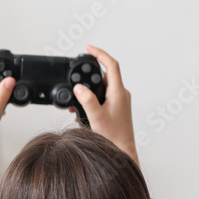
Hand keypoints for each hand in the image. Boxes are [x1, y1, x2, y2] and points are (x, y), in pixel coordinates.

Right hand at [73, 45, 138, 164]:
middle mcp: (121, 94)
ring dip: (88, 92)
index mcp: (118, 92)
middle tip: (76, 81)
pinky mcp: (116, 108)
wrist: (122, 150)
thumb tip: (79, 87)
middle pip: (104, 76)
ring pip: (101, 88)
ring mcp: (119, 101)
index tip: (89, 48)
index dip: (100, 54)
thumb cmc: (113, 136)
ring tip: (77, 104)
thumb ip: (86, 99)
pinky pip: (102, 97)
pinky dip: (91, 100)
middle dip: (88, 78)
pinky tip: (82, 111)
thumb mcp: (96, 116)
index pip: (111, 65)